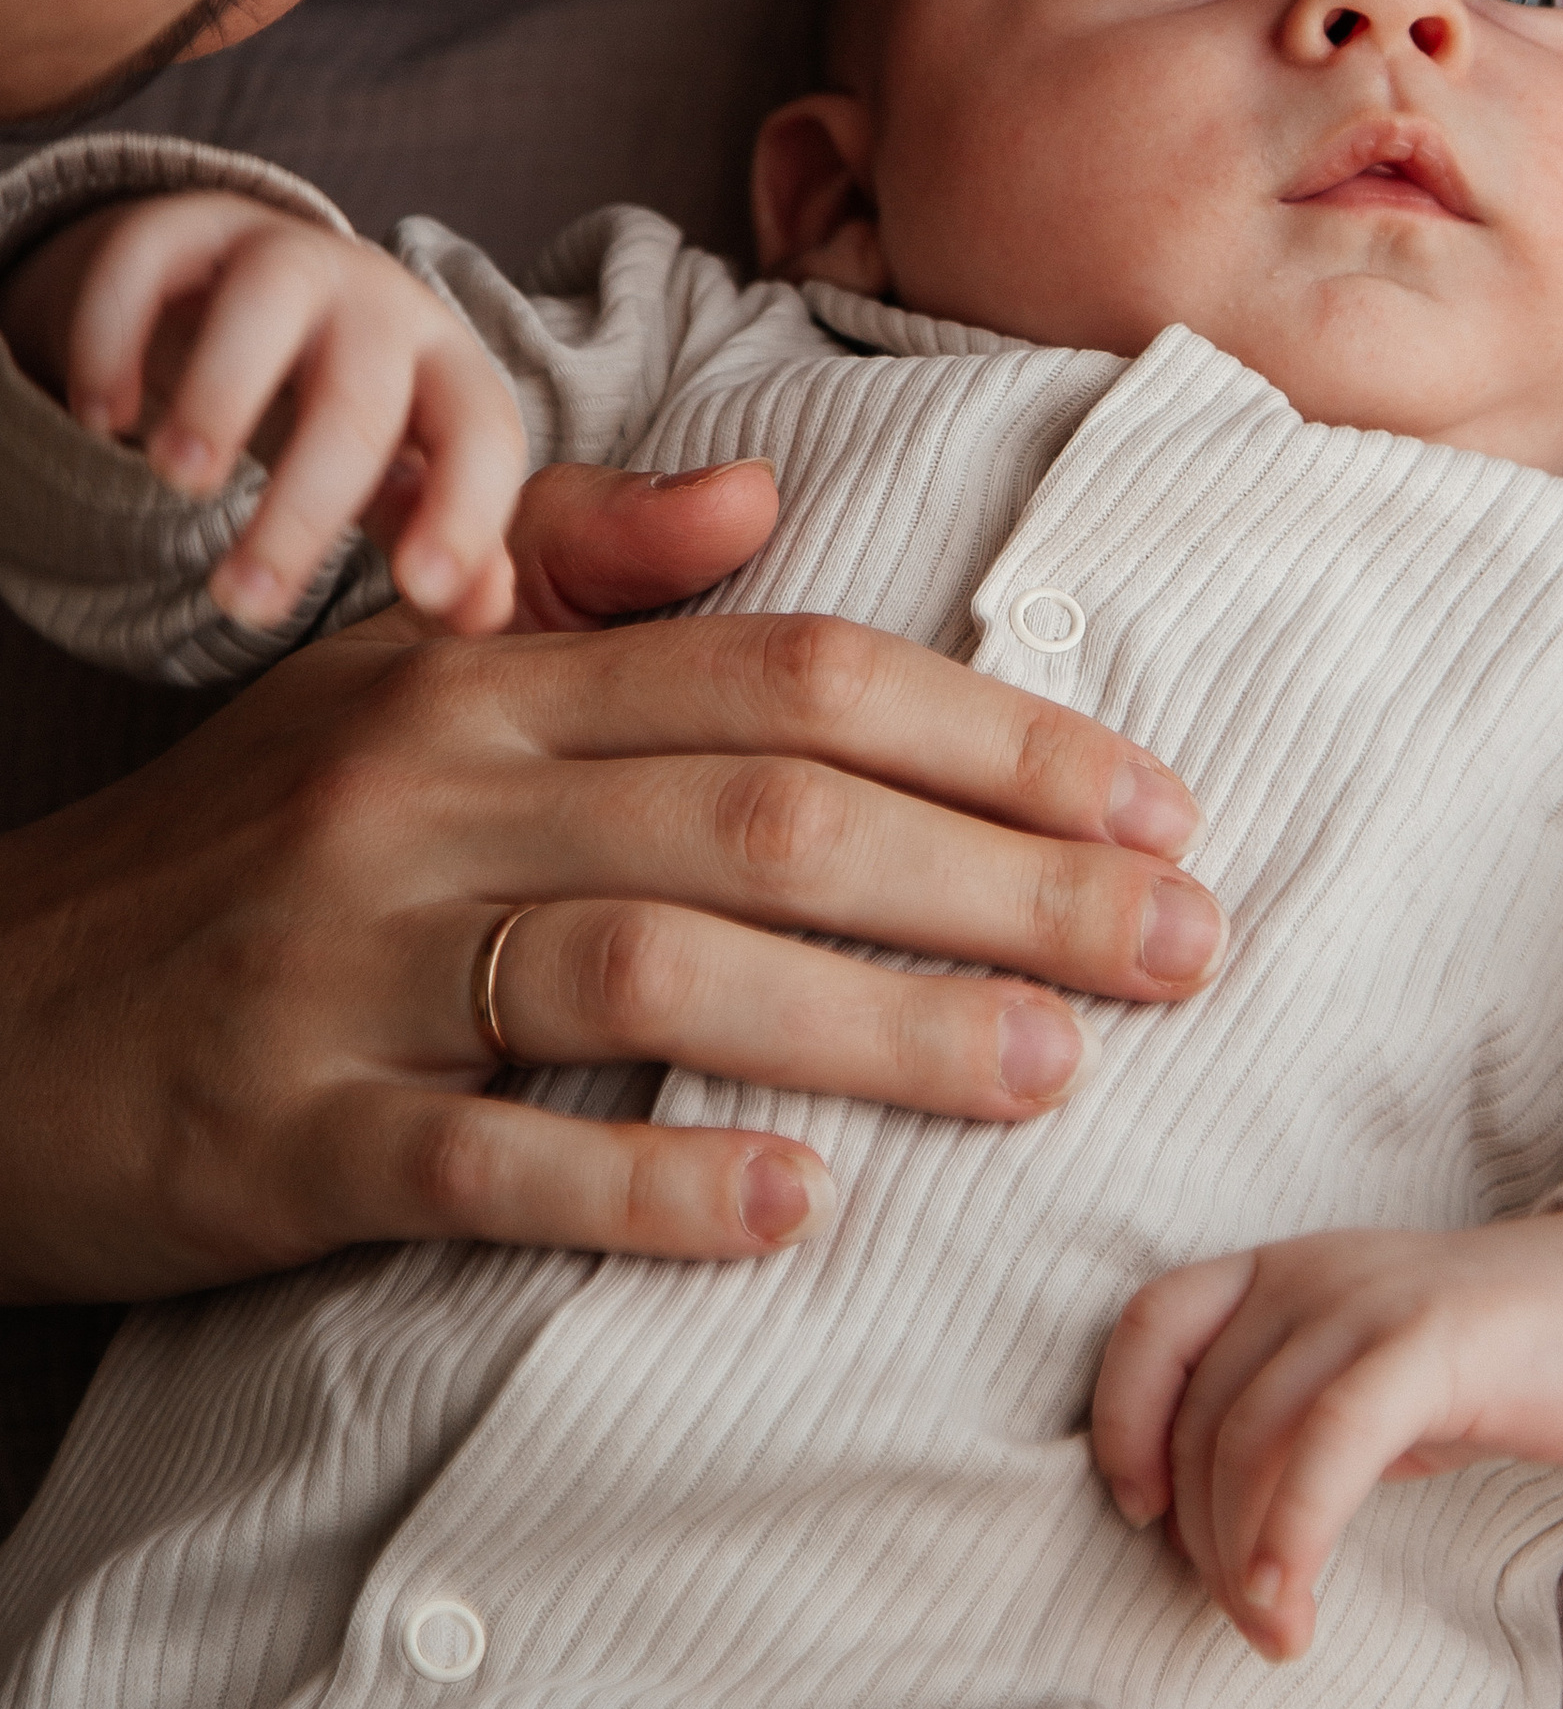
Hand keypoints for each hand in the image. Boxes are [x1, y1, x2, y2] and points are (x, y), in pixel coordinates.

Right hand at [0, 460, 1223, 1302]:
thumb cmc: (229, 847)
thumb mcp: (388, 673)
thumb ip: (576, 570)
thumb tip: (763, 498)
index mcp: (485, 678)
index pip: (785, 672)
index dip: (990, 733)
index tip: (1157, 805)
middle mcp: (430, 794)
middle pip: (766, 812)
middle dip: (1005, 880)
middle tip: (1187, 947)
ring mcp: (350, 964)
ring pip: (654, 972)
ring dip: (875, 1022)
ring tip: (1051, 1072)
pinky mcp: (280, 1132)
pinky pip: (487, 1157)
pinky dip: (646, 1185)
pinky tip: (797, 1210)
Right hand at [3, 193, 524, 631]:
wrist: (279, 283)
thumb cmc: (355, 401)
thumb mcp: (406, 467)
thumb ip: (443, 538)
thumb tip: (482, 612)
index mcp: (447, 367)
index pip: (481, 433)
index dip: (465, 510)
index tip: (420, 590)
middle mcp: (376, 301)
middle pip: (359, 395)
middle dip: (306, 504)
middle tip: (244, 600)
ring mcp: (282, 255)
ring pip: (268, 299)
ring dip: (223, 391)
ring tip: (182, 482)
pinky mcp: (187, 230)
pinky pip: (150, 258)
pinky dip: (117, 333)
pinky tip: (103, 418)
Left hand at [1092, 1198, 1562, 1659]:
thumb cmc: (1479, 1371)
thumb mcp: (1358, 1390)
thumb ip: (1282, 1431)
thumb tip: (1202, 1539)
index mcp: (1276, 1275)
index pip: (1151, 1325)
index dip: (1123, 1420)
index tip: (1143, 1514)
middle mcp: (1307, 1273)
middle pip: (1206, 1413)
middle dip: (1206, 1535)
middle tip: (1248, 1618)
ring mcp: (1369, 1298)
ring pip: (1256, 1434)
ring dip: (1247, 1557)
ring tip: (1278, 1633)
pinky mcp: (1431, 1337)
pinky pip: (1330, 1437)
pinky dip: (1294, 1528)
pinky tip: (1293, 1604)